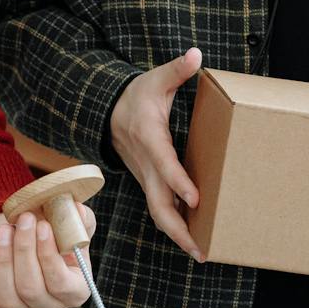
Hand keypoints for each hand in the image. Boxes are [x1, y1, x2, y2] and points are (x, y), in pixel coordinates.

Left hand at [0, 203, 96, 307]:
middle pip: (31, 290)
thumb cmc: (57, 237)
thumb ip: (80, 221)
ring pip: (6, 296)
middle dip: (24, 251)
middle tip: (23, 219)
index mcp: (73, 292)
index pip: (60, 284)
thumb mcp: (73, 228)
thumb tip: (77, 211)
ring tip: (5, 229)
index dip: (49, 256)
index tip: (43, 226)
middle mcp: (46, 306)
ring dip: (3, 259)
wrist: (31, 243)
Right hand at [109, 46, 204, 258]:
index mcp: (150, 138)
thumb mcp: (155, 79)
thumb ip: (176, 70)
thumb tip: (195, 55)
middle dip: (177, 228)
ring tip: (201, 252)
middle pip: (157, 203)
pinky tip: (194, 238)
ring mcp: (145, 176)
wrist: (107, 112)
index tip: (196, 199)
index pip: (165, 164)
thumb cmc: (136, 95)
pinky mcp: (148, 181)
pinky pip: (159, 207)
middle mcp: (146, 164)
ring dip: (177, 234)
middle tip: (200, 248)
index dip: (179, 182)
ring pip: (157, 211)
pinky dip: (174, 225)